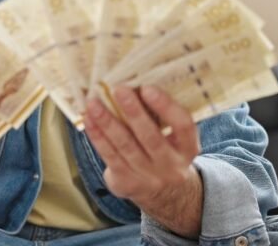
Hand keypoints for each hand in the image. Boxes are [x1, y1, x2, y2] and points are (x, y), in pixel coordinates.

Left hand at [84, 86, 200, 208]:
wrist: (163, 193)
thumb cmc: (164, 150)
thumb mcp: (174, 138)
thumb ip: (161, 117)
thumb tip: (133, 83)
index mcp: (188, 148)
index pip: (183, 126)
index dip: (166, 107)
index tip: (147, 88)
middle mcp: (171, 165)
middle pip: (151, 137)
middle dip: (133, 112)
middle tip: (118, 89)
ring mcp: (149, 177)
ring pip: (125, 146)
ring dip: (108, 122)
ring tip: (94, 103)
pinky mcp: (127, 182)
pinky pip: (110, 156)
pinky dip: (97, 136)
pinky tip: (89, 120)